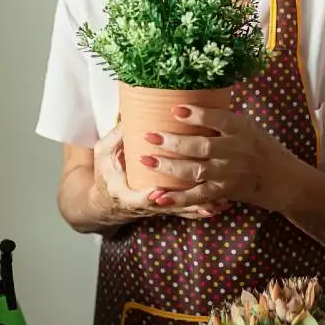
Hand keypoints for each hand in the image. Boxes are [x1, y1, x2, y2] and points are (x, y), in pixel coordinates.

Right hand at [92, 125, 228, 221]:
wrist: (108, 200)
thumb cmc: (106, 172)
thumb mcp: (103, 154)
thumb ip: (117, 137)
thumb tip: (132, 113)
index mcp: (122, 194)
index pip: (136, 199)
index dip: (148, 197)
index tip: (159, 190)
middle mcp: (143, 206)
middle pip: (165, 206)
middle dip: (183, 199)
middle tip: (201, 191)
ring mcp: (157, 208)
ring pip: (180, 210)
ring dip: (199, 206)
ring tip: (219, 202)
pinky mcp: (167, 208)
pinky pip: (186, 210)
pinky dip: (202, 209)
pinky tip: (221, 205)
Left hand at [136, 105, 291, 211]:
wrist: (283, 179)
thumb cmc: (260, 146)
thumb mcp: (248, 126)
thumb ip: (223, 119)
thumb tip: (188, 100)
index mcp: (242, 129)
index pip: (220, 119)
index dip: (197, 115)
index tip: (175, 109)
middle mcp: (237, 151)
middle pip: (202, 147)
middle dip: (173, 142)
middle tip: (149, 136)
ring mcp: (231, 174)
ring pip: (196, 172)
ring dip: (169, 167)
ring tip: (146, 160)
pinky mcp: (225, 192)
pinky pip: (199, 197)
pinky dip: (179, 199)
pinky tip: (160, 197)